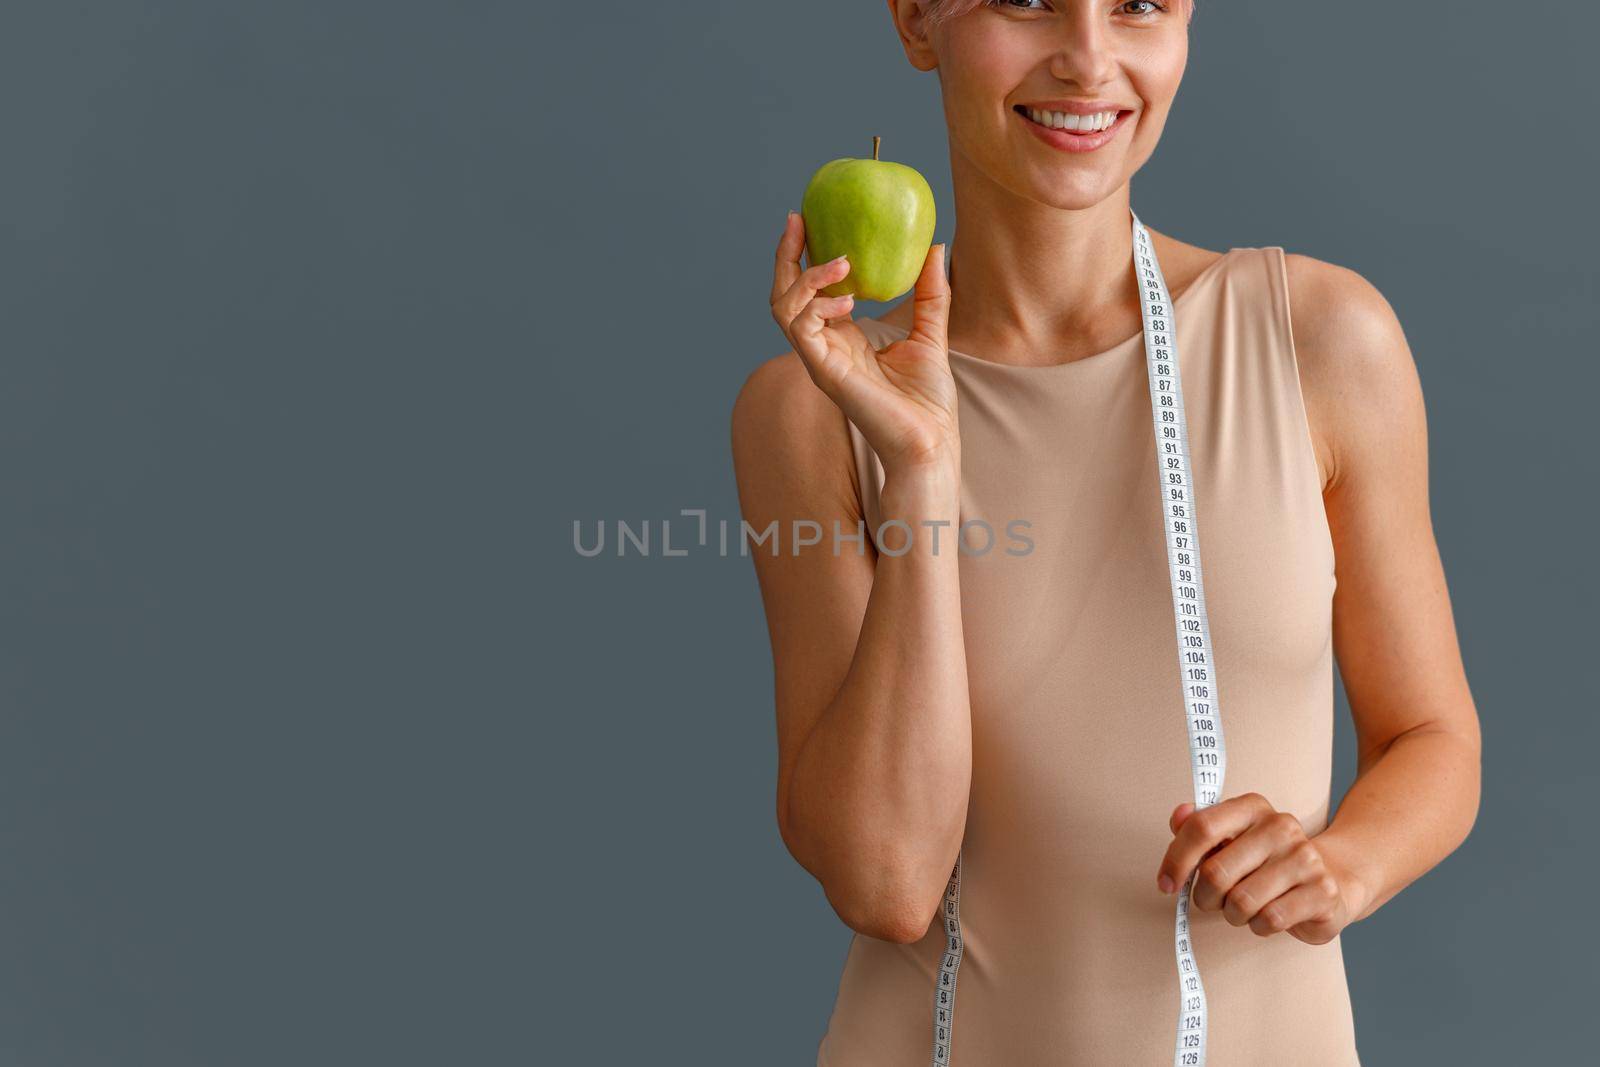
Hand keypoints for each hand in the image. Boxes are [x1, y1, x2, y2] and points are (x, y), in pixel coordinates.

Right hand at [769, 211, 957, 477]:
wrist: (930, 442)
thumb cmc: (928, 401)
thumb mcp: (931, 333)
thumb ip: (929, 293)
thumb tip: (935, 248)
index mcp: (842, 339)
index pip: (808, 292)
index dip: (804, 257)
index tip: (809, 220)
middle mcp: (824, 347)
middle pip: (783, 294)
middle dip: (786, 255)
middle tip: (798, 219)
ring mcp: (820, 360)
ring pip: (782, 309)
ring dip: (803, 277)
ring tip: (839, 261)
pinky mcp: (825, 372)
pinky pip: (801, 329)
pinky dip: (817, 305)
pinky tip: (848, 299)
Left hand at [1155, 792, 1368, 944]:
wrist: (1332, 878)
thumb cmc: (1266, 862)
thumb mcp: (1231, 839)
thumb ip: (1198, 828)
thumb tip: (1178, 815)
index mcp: (1252, 808)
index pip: (1202, 827)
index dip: (1176, 860)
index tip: (1166, 884)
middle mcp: (1281, 826)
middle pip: (1216, 872)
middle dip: (1204, 897)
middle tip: (1212, 901)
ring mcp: (1306, 858)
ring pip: (1241, 902)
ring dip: (1233, 914)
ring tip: (1243, 908)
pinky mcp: (1322, 892)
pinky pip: (1269, 920)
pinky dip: (1259, 926)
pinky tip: (1267, 915)